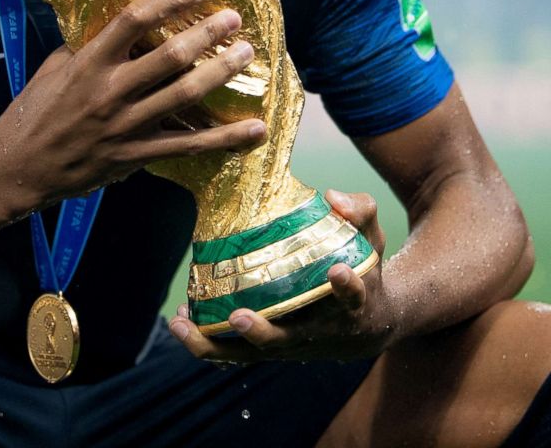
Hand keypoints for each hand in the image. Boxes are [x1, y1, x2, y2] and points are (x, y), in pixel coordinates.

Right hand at [0, 0, 266, 205]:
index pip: (133, 20)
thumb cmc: (34, 112)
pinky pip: (189, 146)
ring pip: (184, 95)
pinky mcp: (136, 156)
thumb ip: (88, 48)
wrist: (19, 168)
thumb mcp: (55, 68)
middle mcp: (110, 91)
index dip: (169, 0)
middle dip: (207, 34)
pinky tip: (255, 129)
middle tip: (234, 19)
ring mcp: (126, 126)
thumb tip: (123, 28)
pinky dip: (225, 139)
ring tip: (246, 54)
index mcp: (88, 63)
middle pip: (169, 56)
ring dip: (221, 72)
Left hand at [169, 190, 397, 363]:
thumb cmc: (364, 270)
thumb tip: (333, 197)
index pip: (354, 296)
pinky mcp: (270, 348)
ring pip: (250, 353)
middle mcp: (318, 332)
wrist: (367, 325)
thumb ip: (359, 212)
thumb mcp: (370, 239)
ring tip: (180, 323)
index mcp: (351, 304)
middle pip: (288, 340)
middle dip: (262, 332)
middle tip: (239, 317)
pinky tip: (180, 320)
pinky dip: (208, 341)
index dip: (347, 286)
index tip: (338, 271)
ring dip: (213, 343)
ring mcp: (291, 344)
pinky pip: (235, 352)